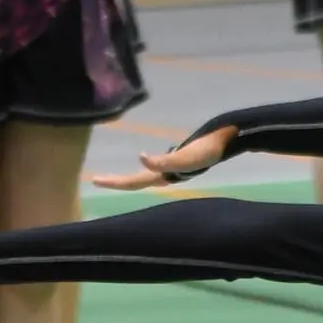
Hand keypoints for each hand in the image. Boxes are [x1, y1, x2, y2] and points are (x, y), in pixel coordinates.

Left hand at [94, 121, 237, 190]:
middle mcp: (167, 175)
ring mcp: (173, 169)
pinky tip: (146, 161)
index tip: (95, 180)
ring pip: (145, 176)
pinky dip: (146, 164)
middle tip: (96, 180)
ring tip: (114, 178)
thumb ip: (165, 161)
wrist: (228, 140)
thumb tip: (141, 159)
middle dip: (117, 183)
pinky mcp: (178, 160)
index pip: (134, 183)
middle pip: (136, 182)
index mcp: (165, 177)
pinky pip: (156, 166)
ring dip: (129, 179)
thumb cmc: (208, 148)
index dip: (116, 182)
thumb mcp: (186, 156)